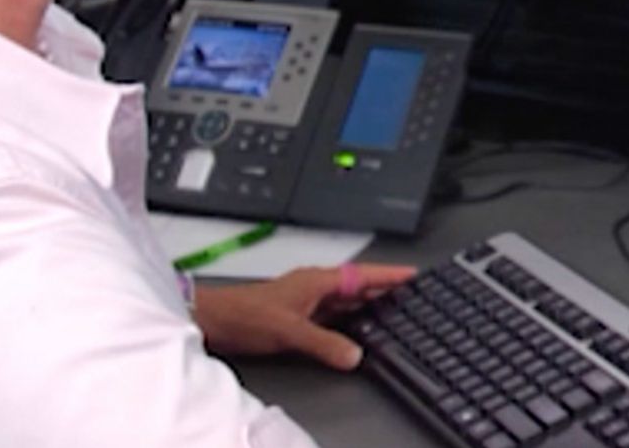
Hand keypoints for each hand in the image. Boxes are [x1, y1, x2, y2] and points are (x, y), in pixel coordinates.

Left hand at [193, 262, 416, 370]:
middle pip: (357, 286)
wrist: (215, 320)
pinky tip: (356, 332)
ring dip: (367, 305)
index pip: (362, 274)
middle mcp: (315, 287)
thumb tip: (356, 355)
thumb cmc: (247, 315)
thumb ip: (325, 343)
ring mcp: (306, 301)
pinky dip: (348, 321)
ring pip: (345, 301)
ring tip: (393, 311)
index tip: (413, 274)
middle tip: (412, 294)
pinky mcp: (298, 315)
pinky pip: (333, 315)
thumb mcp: (290, 330)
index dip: (388, 274)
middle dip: (384, 288)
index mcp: (317, 281)